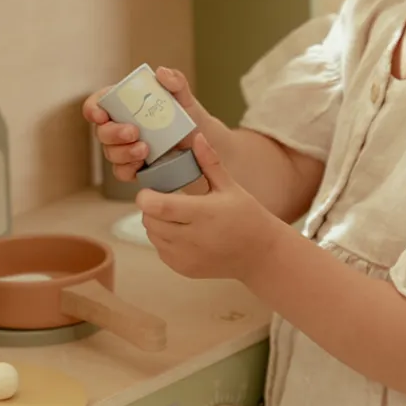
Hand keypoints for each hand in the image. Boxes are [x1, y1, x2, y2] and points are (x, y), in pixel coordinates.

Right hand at [82, 67, 206, 183]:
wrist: (200, 139)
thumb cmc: (185, 113)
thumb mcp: (183, 94)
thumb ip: (175, 80)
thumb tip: (161, 72)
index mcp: (123, 104)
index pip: (97, 103)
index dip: (93, 109)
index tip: (102, 115)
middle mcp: (118, 125)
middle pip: (101, 131)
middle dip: (113, 133)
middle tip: (133, 132)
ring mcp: (123, 148)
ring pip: (110, 153)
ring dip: (124, 152)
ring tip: (145, 150)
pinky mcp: (132, 167)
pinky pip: (121, 172)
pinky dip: (128, 169)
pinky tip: (142, 164)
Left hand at [137, 132, 282, 283]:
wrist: (259, 254)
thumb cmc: (246, 215)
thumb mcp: (230, 186)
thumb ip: (209, 162)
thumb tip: (196, 136)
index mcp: (203, 214)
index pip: (159, 207)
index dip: (146, 197)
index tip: (149, 188)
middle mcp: (192, 239)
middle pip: (150, 221)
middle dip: (149, 207)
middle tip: (161, 197)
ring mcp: (187, 257)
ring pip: (152, 236)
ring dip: (155, 223)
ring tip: (170, 213)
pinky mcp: (185, 269)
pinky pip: (161, 251)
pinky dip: (162, 239)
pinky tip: (178, 230)